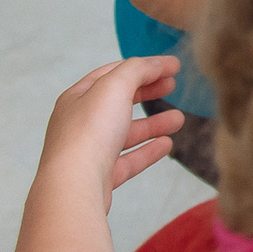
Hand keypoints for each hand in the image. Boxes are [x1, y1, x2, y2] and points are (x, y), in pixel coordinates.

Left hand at [39, 57, 185, 211]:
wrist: (74, 187)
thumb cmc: (89, 133)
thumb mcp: (115, 87)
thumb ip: (138, 70)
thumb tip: (157, 63)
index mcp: (77, 98)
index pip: (112, 74)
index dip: (143, 66)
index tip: (173, 66)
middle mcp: (78, 124)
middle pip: (117, 102)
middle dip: (146, 91)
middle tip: (172, 86)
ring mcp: (88, 152)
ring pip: (124, 132)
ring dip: (153, 123)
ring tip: (179, 119)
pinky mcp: (99, 177)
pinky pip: (127, 160)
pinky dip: (147, 151)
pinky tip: (166, 145)